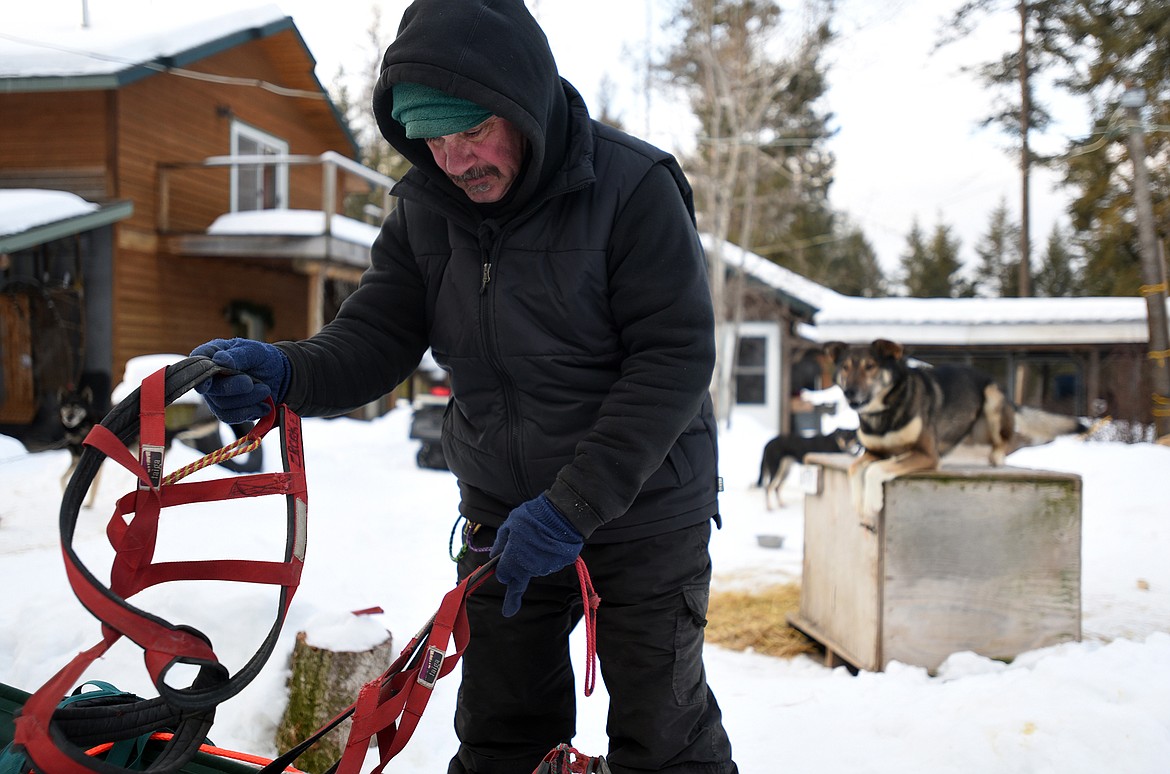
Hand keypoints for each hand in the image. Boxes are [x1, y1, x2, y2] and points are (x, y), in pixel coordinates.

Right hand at [190, 338, 289, 422]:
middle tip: (251, 382)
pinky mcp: (227, 411)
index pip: (197, 364)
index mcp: (210, 355)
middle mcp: (209, 377)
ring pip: (223, 406)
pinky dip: (250, 411)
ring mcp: (216, 396)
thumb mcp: (254, 350)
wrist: (279, 375)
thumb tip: (220, 360)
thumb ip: (238, 355)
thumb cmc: (262, 358)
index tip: (207, 384)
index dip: (201, 375)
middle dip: (234, 387)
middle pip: (211, 390)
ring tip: (265, 390)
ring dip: (248, 400)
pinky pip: (232, 417)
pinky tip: (263, 404)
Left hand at [491, 494, 582, 616]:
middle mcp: (528, 569)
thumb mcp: (510, 523)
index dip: (502, 572)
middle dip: (516, 574)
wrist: (561, 515)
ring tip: (537, 540)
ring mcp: (545, 569)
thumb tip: (494, 554)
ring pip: (534, 570)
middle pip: (518, 579)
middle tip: (518, 568)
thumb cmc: (534, 516)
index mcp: (513, 559)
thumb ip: (500, 542)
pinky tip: (548, 542)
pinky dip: (546, 557)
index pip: (503, 576)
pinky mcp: (558, 566)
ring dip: (532, 561)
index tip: (502, 573)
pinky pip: (548, 564)